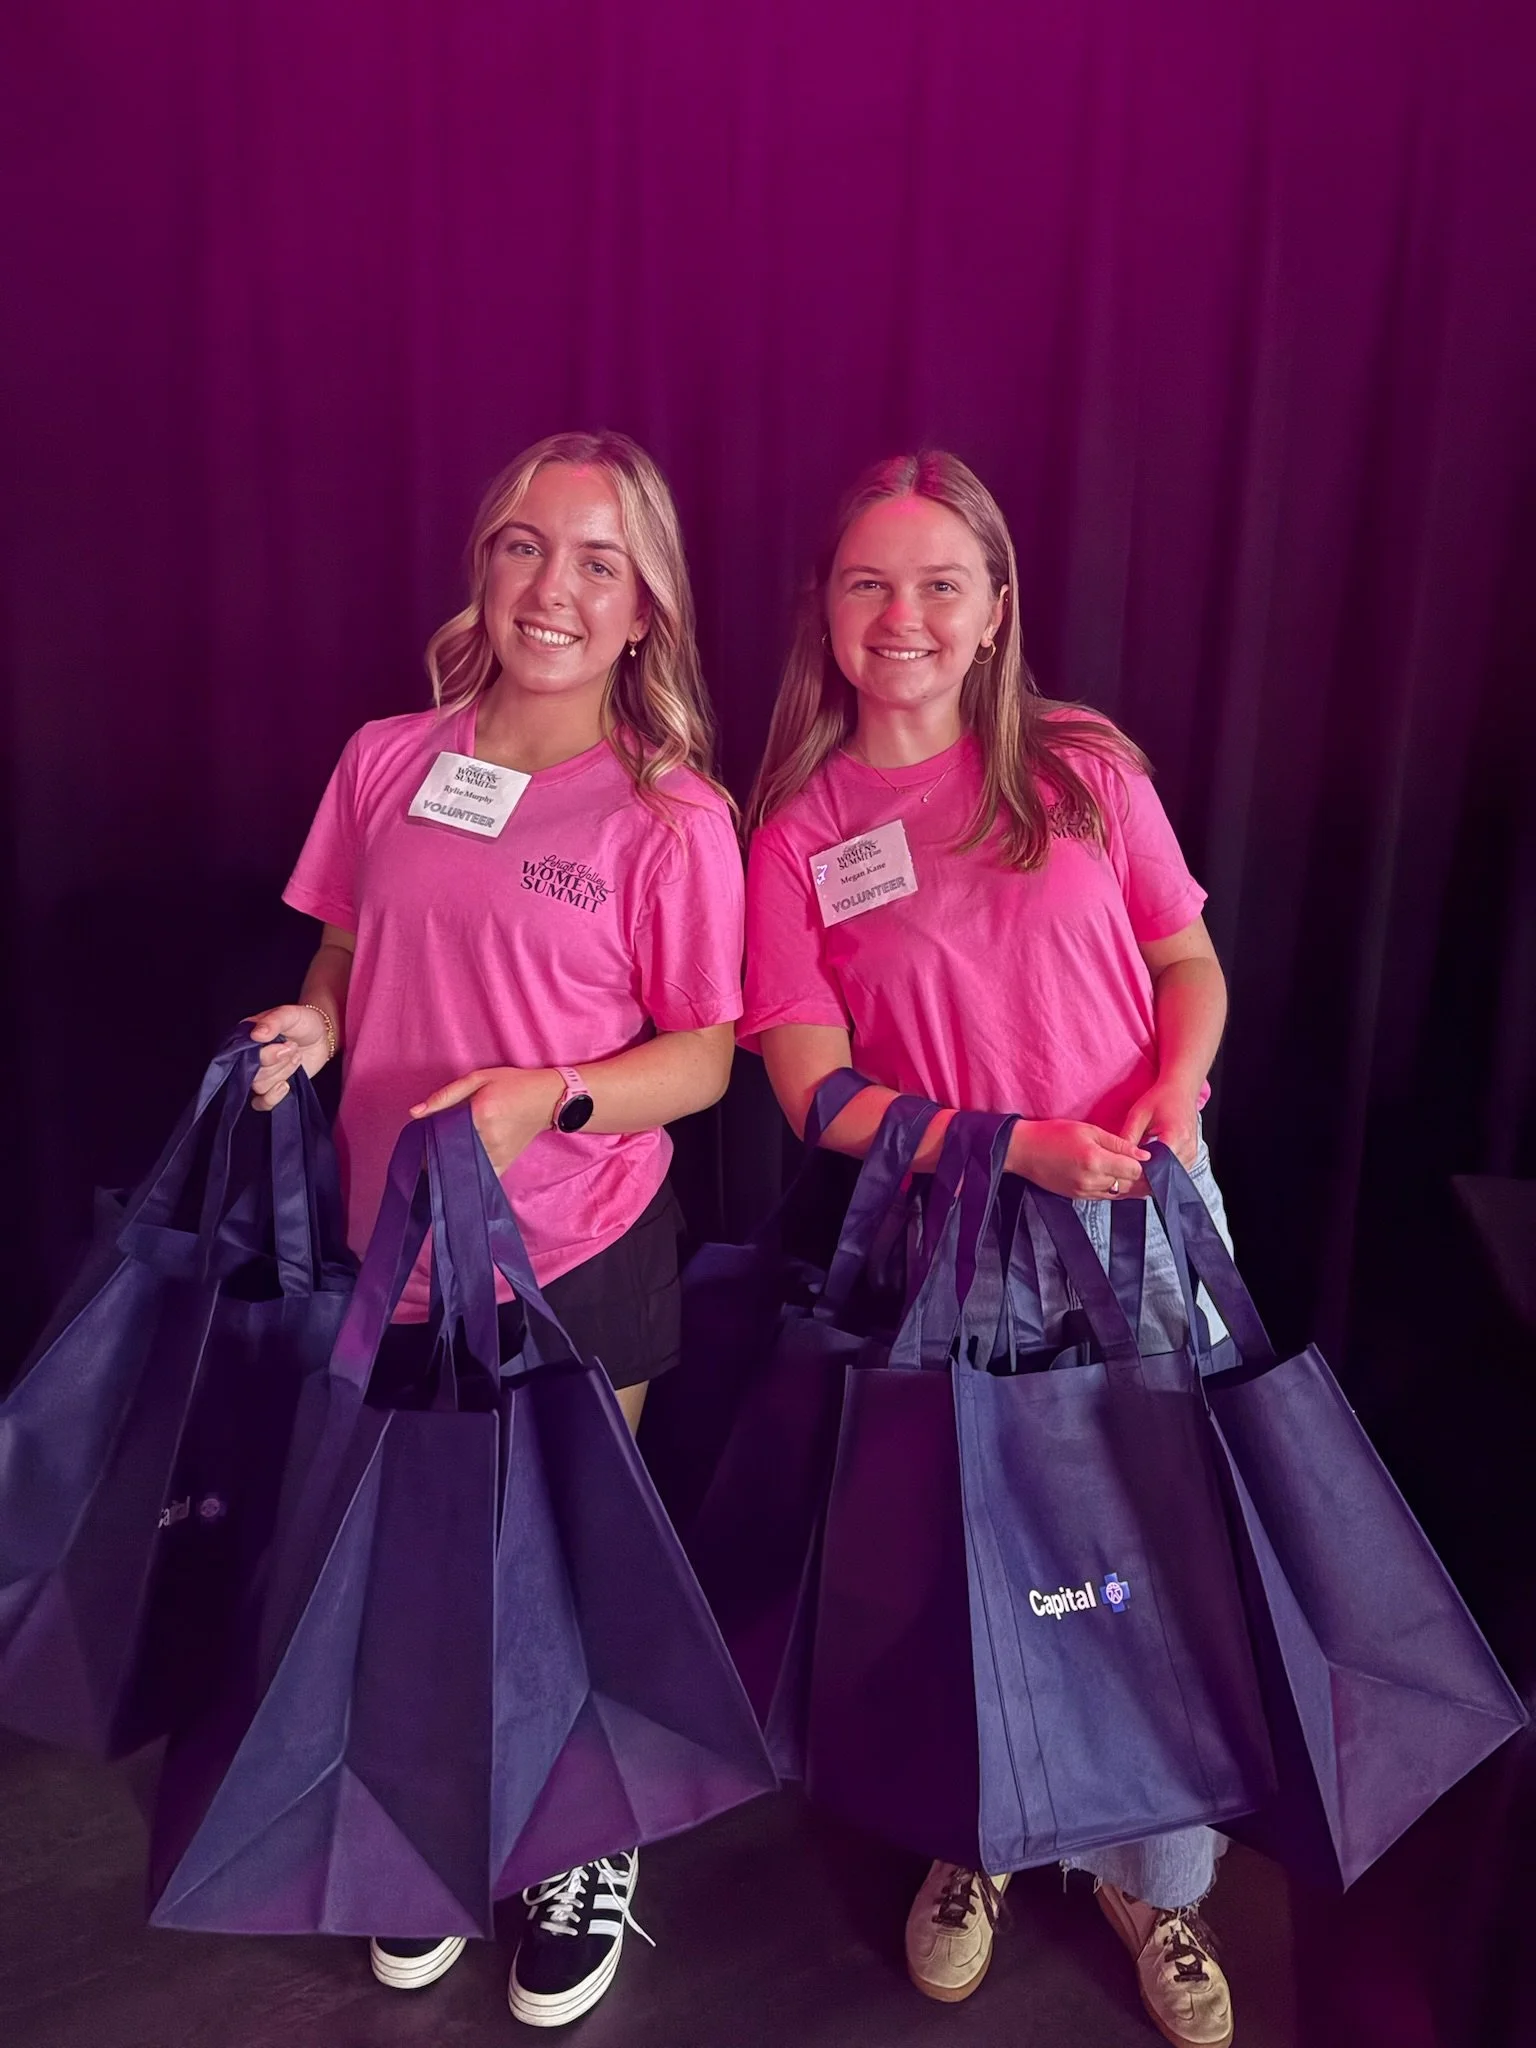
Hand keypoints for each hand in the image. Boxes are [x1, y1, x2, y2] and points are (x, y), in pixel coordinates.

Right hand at [246, 1004, 334, 1110]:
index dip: (265, 1055)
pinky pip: (261, 1103)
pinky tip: (287, 1085)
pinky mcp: (271, 1088)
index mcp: (246, 1038)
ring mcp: (259, 1074)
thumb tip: (256, 1034)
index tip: (286, 1044)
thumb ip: (274, 1021)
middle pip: (251, 1074)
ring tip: (296, 1057)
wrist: (321, 1035)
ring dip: (282, 1073)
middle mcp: (248, 1058)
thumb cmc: (302, 1022)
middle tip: (294, 1048)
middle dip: (278, 1063)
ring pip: (260, 1087)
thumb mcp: (290, 1014)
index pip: (241, 1055)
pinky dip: (273, 1097)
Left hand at [410, 1066, 561, 1175]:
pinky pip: (480, 1177)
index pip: (442, 1134)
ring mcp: (498, 1154)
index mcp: (481, 1114)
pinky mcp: (504, 1164)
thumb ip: (446, 1096)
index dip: (426, 1139)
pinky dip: (468, 1175)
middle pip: (450, 1153)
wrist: (548, 1099)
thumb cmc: (513, 1084)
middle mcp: (489, 1138)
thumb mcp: (479, 1078)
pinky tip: (460, 1169)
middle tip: (426, 1151)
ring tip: (441, 1158)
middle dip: (434, 1154)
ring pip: (463, 1167)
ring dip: (449, 1165)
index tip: (418, 1140)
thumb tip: (415, 1113)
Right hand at [1006, 1119, 1151, 1199]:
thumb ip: (1118, 1143)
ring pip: (1120, 1194)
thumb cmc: (1054, 1134)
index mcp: (1096, 1161)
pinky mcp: (1078, 1197)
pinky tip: (1120, 1179)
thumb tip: (1144, 1154)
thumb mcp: (1088, 1130)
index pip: (1135, 1171)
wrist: (1024, 1151)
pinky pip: (1105, 1196)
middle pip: (1130, 1186)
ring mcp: (1084, 1192)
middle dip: (1144, 1178)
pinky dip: (1116, 1188)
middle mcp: (1092, 1181)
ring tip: (1140, 1174)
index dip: (1147, 1166)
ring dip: (1131, 1185)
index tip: (1153, 1158)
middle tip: (1153, 1168)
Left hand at [1120, 1076, 1201, 1166]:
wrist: (1181, 1090)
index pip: (1156, 1166)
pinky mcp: (1193, 1156)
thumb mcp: (1138, 1115)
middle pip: (1164, 1173)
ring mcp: (1193, 1154)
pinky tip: (1152, 1161)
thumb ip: (1128, 1137)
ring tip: (1141, 1163)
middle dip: (1145, 1174)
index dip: (1139, 1171)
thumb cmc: (1159, 1099)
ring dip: (1155, 1173)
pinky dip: (1163, 1170)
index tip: (1126, 1169)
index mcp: (1175, 1137)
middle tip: (1130, 1168)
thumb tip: (1118, 1159)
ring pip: (1170, 1175)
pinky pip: (1176, 1171)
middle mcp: (1188, 1148)